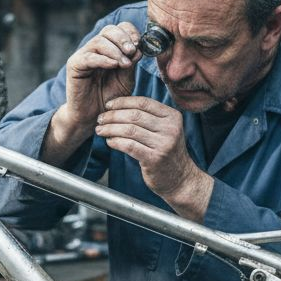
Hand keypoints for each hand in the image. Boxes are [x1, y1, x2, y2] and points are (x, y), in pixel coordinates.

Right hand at [48, 23, 142, 153]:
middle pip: (109, 30)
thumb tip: (139, 47)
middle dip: (123, 39)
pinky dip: (103, 59)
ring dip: (115, 50)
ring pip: (99, 41)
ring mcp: (83, 55)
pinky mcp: (74, 65)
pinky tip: (114, 66)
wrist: (94, 117)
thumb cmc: (110, 98)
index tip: (139, 44)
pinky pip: (89, 57)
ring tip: (125, 64)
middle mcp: (95, 49)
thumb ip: (131, 63)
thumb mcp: (126, 79)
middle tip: (132, 51)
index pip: (119, 28)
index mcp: (110, 48)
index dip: (130, 32)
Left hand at [96, 96, 212, 220]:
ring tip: (100, 130)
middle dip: (113, 115)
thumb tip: (118, 106)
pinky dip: (116, 142)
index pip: (143, 102)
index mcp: (172, 117)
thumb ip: (149, 117)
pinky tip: (109, 142)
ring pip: (129, 130)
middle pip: (134, 115)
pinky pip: (129, 146)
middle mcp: (170, 128)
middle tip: (100, 118)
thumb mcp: (165, 130)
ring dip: (111, 129)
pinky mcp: (154, 159)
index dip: (123, 101)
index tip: (108, 105)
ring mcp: (163, 144)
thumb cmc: (166, 153)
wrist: (180, 179)